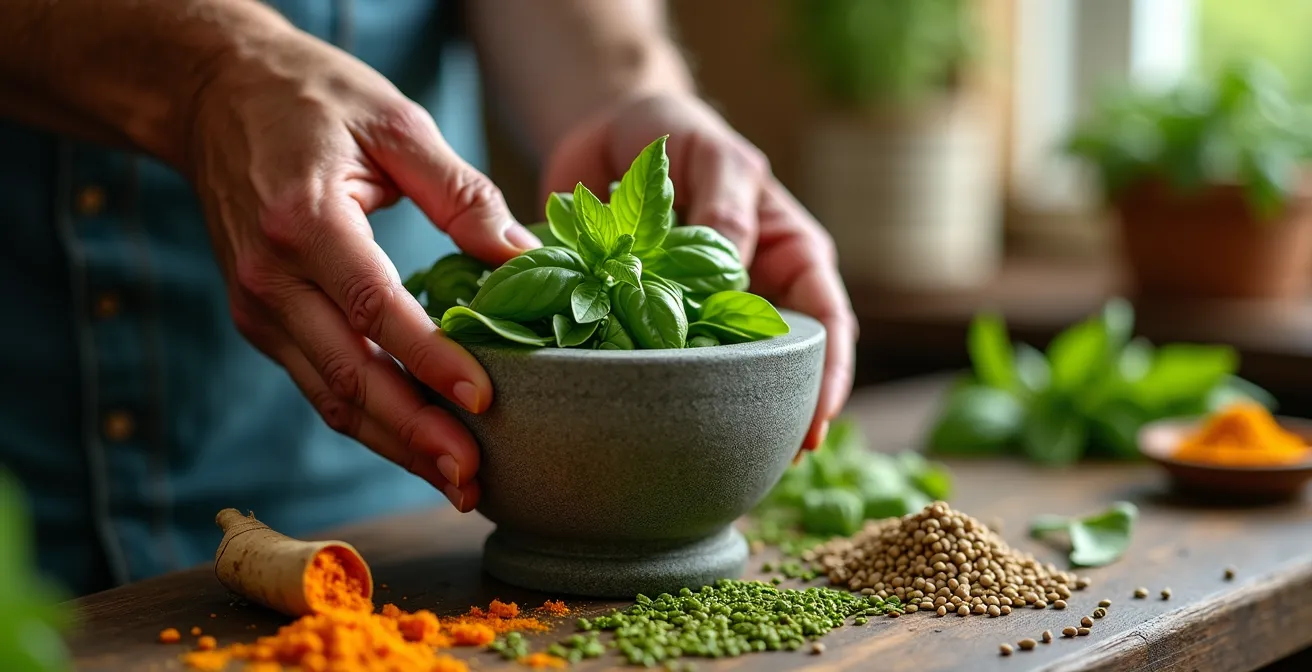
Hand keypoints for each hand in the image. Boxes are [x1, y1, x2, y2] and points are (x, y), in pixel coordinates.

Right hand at [187, 30, 541, 510]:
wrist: (214, 95)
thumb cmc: (314, 100)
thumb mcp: (395, 122)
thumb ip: (460, 193)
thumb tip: (524, 258)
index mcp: (304, 219)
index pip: (374, 307)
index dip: (430, 360)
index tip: (484, 399)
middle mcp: (270, 276)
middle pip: (347, 375)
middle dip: (414, 435)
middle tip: (473, 477)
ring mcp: (257, 306)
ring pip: (329, 396)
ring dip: (394, 445)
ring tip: (457, 480)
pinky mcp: (260, 321)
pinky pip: (318, 384)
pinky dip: (368, 421)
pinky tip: (417, 443)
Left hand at [542, 94, 857, 449]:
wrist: (607, 130)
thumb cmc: (678, 134)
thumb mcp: (714, 157)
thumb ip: (728, 208)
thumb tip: (735, 267)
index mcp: (790, 255)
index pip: (828, 324)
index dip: (829, 376)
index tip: (816, 423)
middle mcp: (753, 291)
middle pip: (781, 365)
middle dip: (780, 415)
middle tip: (768, 466)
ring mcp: (701, 311)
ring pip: (722, 375)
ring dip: (719, 414)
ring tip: (713, 463)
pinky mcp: (649, 318)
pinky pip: (659, 363)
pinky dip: (658, 392)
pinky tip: (647, 425)